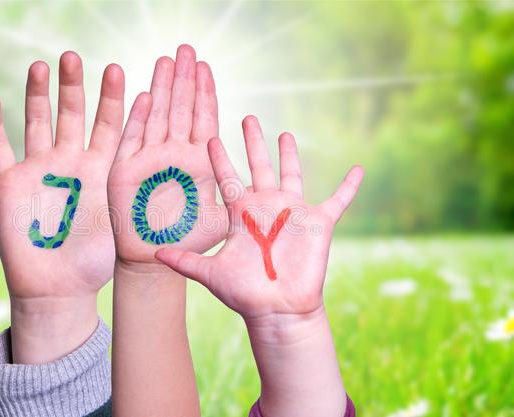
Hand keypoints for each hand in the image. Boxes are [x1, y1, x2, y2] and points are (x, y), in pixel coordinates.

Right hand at [0, 52, 123, 361]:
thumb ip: (153, 193)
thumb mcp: (128, 221)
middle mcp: (69, 162)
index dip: (112, 98)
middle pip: (71, 114)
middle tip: (74, 56)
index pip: (108, 124)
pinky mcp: (9, 185)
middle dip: (73, 86)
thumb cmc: (98, 262)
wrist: (60, 290)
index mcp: (100, 168)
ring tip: (41, 66)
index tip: (118, 70)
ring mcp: (38, 170)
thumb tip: (200, 176)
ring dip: (36, 95)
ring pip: (36, 123)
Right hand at [108, 45, 224, 272]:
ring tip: (167, 61)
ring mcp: (149, 159)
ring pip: (157, 117)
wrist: (154, 259)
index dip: (204, 93)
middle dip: (183, 80)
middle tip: (186, 49)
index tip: (206, 67)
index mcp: (199, 160)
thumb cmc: (188, 239)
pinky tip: (146, 95)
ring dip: (162, 89)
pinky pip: (133, 140)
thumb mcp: (219, 216)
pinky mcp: (126, 171)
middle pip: (180, 110)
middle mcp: (174, 154)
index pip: (203, 118)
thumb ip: (234, 197)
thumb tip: (258, 179)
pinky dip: (138, 118)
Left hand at [156, 116, 360, 416]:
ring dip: (290, 154)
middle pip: (258, 165)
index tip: (209, 136)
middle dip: (253, 142)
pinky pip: (338, 200)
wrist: (277, 310)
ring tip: (285, 132)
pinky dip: (349, 186)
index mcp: (240, 213)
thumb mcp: (211, 273)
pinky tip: (359, 168)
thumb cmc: (244, 294)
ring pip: (292, 173)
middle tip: (247, 117)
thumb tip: (154, 253)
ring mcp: (292, 212)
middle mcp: (265, 206)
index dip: (219, 158)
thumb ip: (185, 261)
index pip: (227, 178)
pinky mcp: (318, 222)